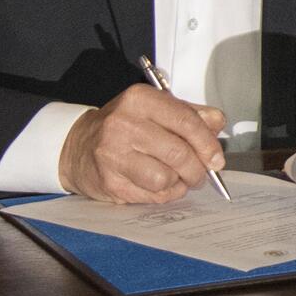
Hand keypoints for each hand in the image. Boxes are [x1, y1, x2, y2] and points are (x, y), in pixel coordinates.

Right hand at [58, 85, 229, 203]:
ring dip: (178, 183)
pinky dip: (163, 193)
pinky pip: (153, 195)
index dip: (207, 143)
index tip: (216, 158)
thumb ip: (189, 114)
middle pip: (179, 154)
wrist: (78, 146)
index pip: (186, 121)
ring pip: (166, 179)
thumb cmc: (122, 128)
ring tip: (172, 176)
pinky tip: (155, 184)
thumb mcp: (154, 110)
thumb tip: (217, 122)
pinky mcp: (110, 181)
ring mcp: (114, 154)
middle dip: (197, 169)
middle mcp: (124, 124)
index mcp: (140, 100)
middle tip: (200, 174)